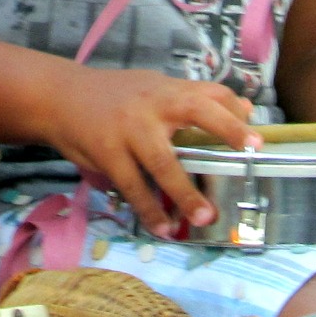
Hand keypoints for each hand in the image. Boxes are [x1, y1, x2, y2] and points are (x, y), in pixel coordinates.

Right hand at [43, 68, 261, 235]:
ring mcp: (129, 129)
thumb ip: (194, 98)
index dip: (235, 113)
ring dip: (185, 192)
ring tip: (206, 218)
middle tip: (250, 152)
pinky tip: (163, 228)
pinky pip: (133, 186)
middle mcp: (152, 104)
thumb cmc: (114, 96)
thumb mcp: (153, 87)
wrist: (58, 97)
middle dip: (225, 128)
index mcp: (167, 90)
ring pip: (163, 161)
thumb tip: (244, 107)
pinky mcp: (108, 153)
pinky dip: (149, 209)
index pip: (209, 93)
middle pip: (194, 110)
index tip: (257, 138)